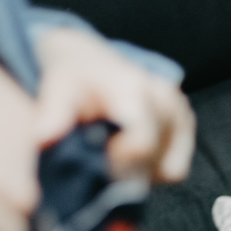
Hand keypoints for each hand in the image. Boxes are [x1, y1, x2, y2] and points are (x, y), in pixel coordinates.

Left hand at [33, 28, 195, 182]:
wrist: (91, 58)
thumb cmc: (73, 75)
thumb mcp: (57, 86)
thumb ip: (54, 112)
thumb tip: (43, 139)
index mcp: (135, 89)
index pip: (142, 146)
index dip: (119, 166)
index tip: (97, 163)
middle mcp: (167, 99)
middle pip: (154, 164)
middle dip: (125, 171)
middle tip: (100, 158)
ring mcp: (181, 113)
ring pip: (168, 170)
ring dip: (141, 172)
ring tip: (115, 153)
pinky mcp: (187, 126)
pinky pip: (175, 169)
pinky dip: (153, 170)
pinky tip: (130, 154)